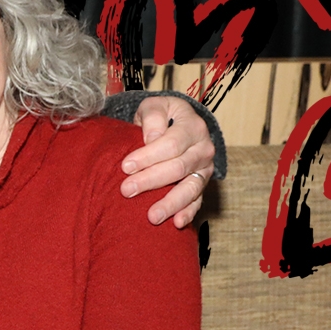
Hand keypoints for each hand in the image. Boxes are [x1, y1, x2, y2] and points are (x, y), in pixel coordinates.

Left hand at [120, 95, 215, 227]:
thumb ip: (152, 116)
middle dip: (151, 180)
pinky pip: (197, 201)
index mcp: (192, 126)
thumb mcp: (155, 105)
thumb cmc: (162, 115)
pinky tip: (176, 223)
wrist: (178, 123)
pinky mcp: (201, 184)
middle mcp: (203, 149)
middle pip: (178, 168)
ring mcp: (204, 169)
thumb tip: (152, 137)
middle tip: (127, 190)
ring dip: (170, 203)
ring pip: (190, 188)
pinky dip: (188, 213)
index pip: (171, 144)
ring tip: (152, 216)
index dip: (148, 156)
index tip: (125, 166)